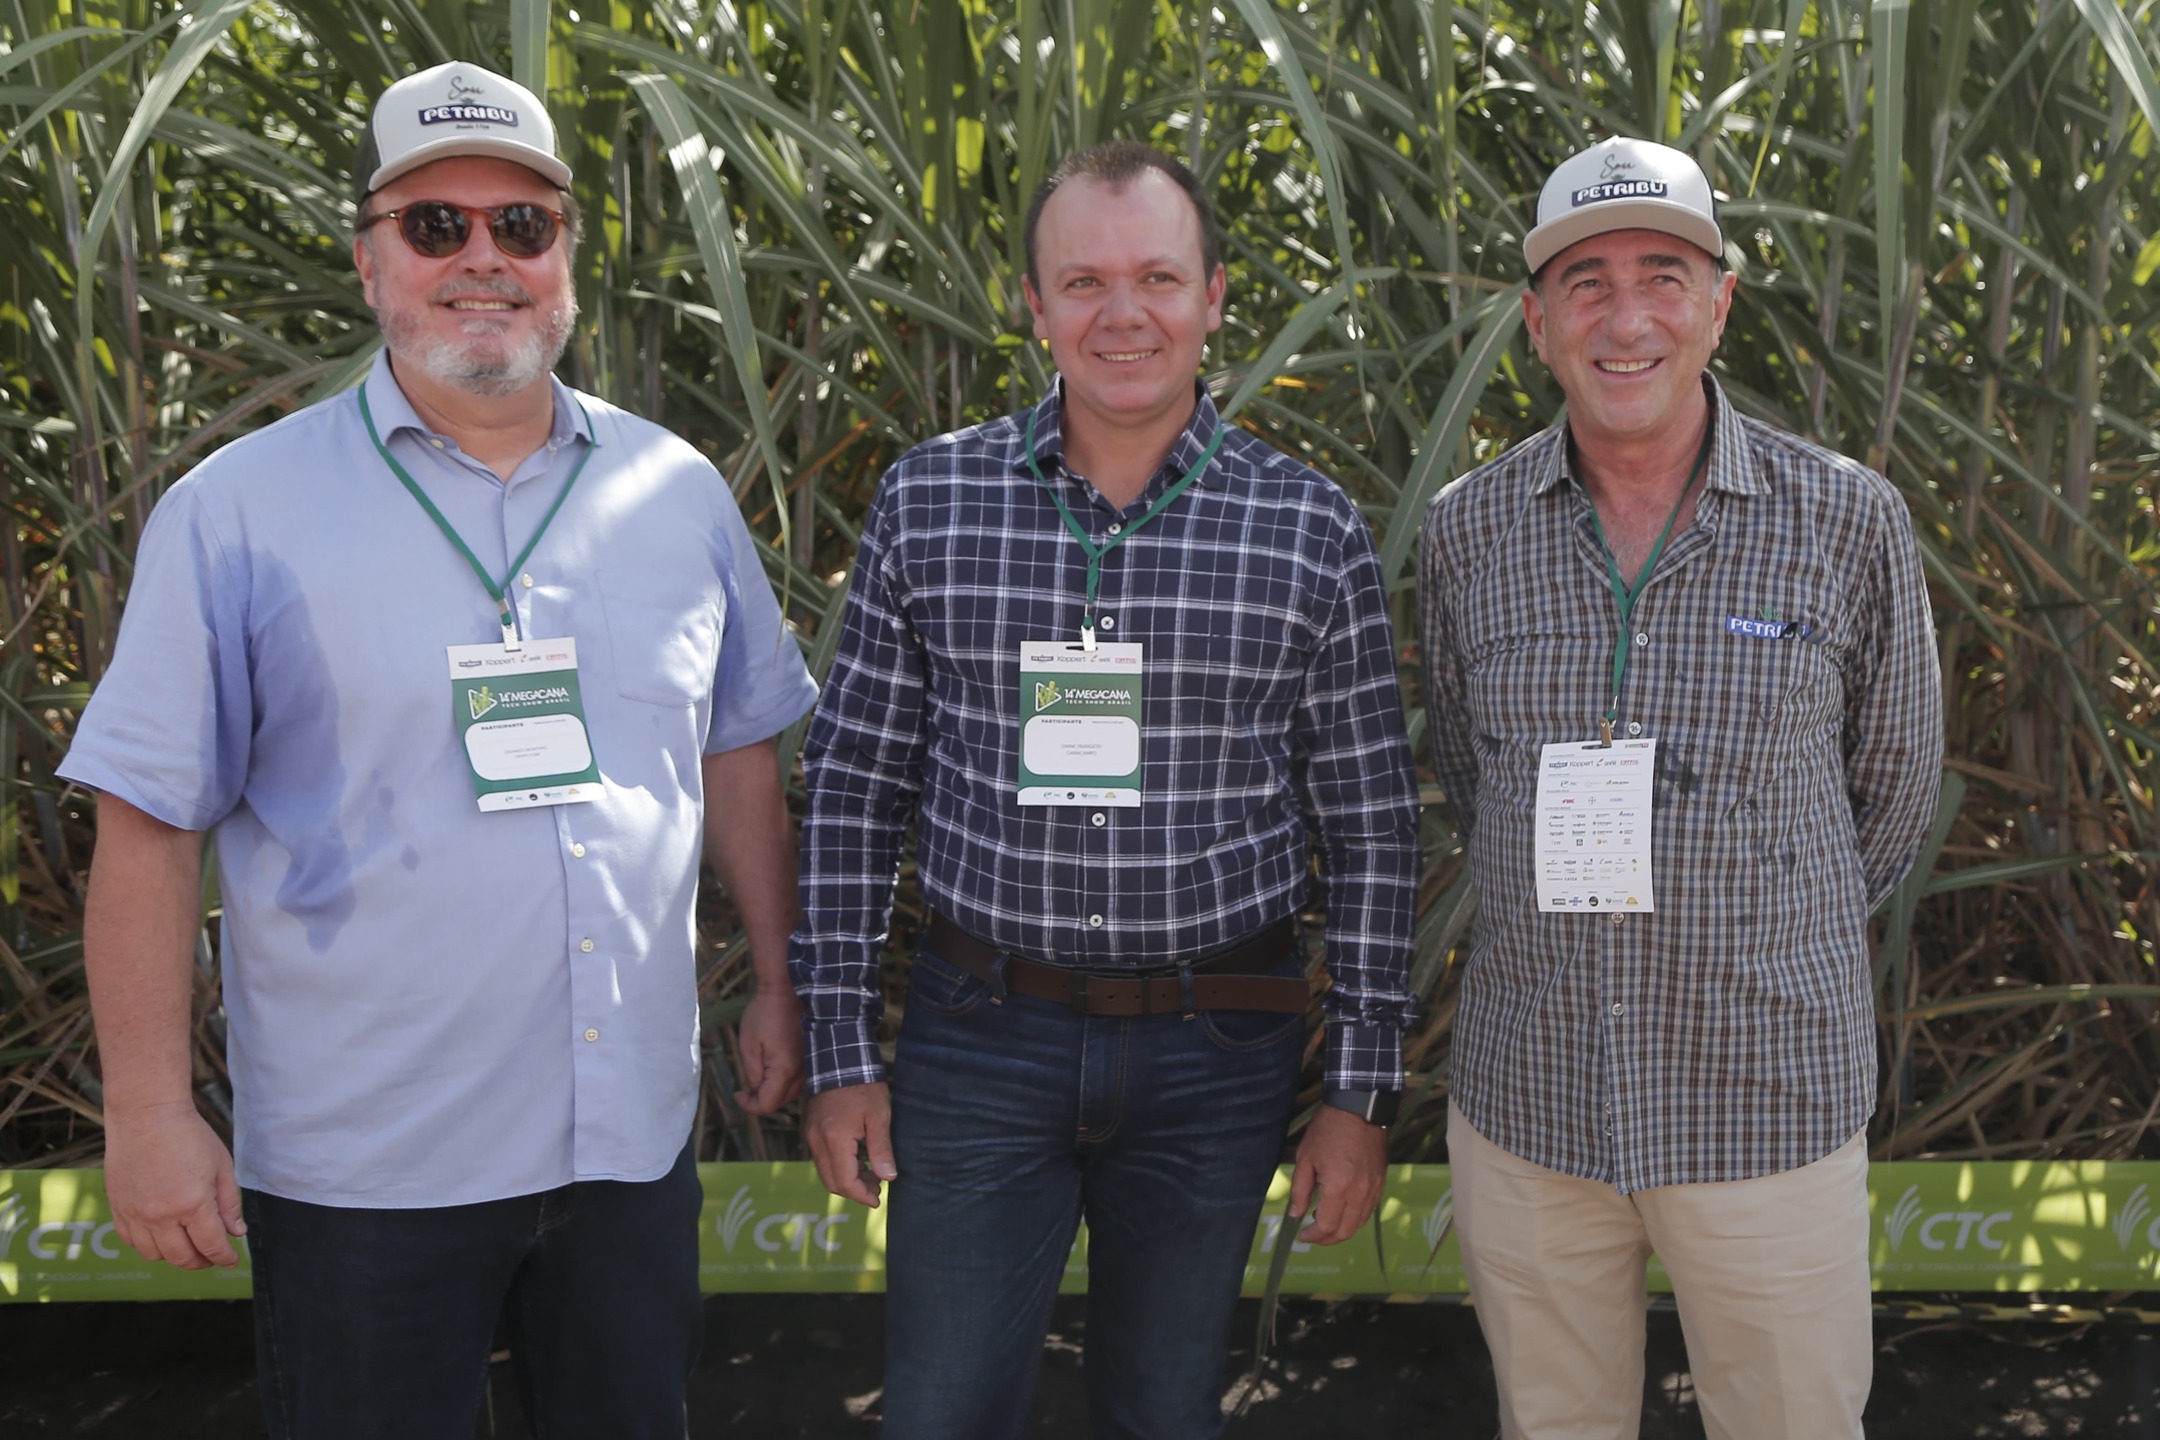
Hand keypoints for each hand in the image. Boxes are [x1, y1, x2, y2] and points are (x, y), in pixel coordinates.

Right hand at [103, 1102, 244, 1269]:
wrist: (146, 1116)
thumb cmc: (189, 1136)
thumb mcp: (221, 1166)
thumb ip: (229, 1204)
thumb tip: (236, 1233)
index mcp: (193, 1205)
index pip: (211, 1246)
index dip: (224, 1258)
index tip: (231, 1260)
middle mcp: (161, 1215)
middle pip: (182, 1257)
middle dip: (202, 1262)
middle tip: (212, 1257)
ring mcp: (136, 1214)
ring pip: (155, 1255)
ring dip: (174, 1256)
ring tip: (188, 1246)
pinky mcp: (118, 1208)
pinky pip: (131, 1241)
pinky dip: (148, 1245)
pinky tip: (161, 1236)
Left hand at [733, 989, 805, 1114]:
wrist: (786, 991)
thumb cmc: (765, 1015)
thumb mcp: (749, 1046)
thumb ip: (752, 1075)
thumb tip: (754, 1092)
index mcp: (784, 1070)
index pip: (767, 1105)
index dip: (749, 1106)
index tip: (737, 1094)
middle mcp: (801, 1071)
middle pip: (780, 1102)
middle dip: (760, 1101)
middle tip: (744, 1090)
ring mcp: (808, 1064)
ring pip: (790, 1092)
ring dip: (772, 1092)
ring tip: (756, 1079)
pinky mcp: (810, 1057)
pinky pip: (797, 1080)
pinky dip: (783, 1082)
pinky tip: (771, 1070)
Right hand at [803, 1082, 895, 1207]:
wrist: (839, 1058)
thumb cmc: (863, 1085)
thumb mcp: (879, 1116)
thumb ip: (881, 1149)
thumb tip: (889, 1177)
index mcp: (835, 1140)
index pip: (845, 1181)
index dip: (862, 1195)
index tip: (878, 1199)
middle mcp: (817, 1141)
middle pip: (832, 1181)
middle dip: (854, 1191)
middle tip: (877, 1189)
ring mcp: (812, 1136)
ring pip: (825, 1172)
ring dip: (846, 1179)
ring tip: (871, 1175)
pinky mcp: (812, 1130)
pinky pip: (822, 1158)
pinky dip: (839, 1167)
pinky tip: (858, 1161)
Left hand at [1288, 1103, 1387, 1245]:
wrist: (1359, 1109)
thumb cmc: (1328, 1130)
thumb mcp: (1305, 1158)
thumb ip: (1300, 1190)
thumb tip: (1295, 1214)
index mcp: (1338, 1188)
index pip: (1326, 1226)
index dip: (1312, 1236)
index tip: (1301, 1235)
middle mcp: (1359, 1193)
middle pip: (1345, 1231)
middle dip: (1326, 1239)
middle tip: (1312, 1234)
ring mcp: (1373, 1189)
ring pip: (1359, 1224)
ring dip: (1341, 1229)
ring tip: (1324, 1219)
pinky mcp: (1380, 1183)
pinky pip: (1368, 1210)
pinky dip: (1354, 1218)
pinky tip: (1341, 1209)